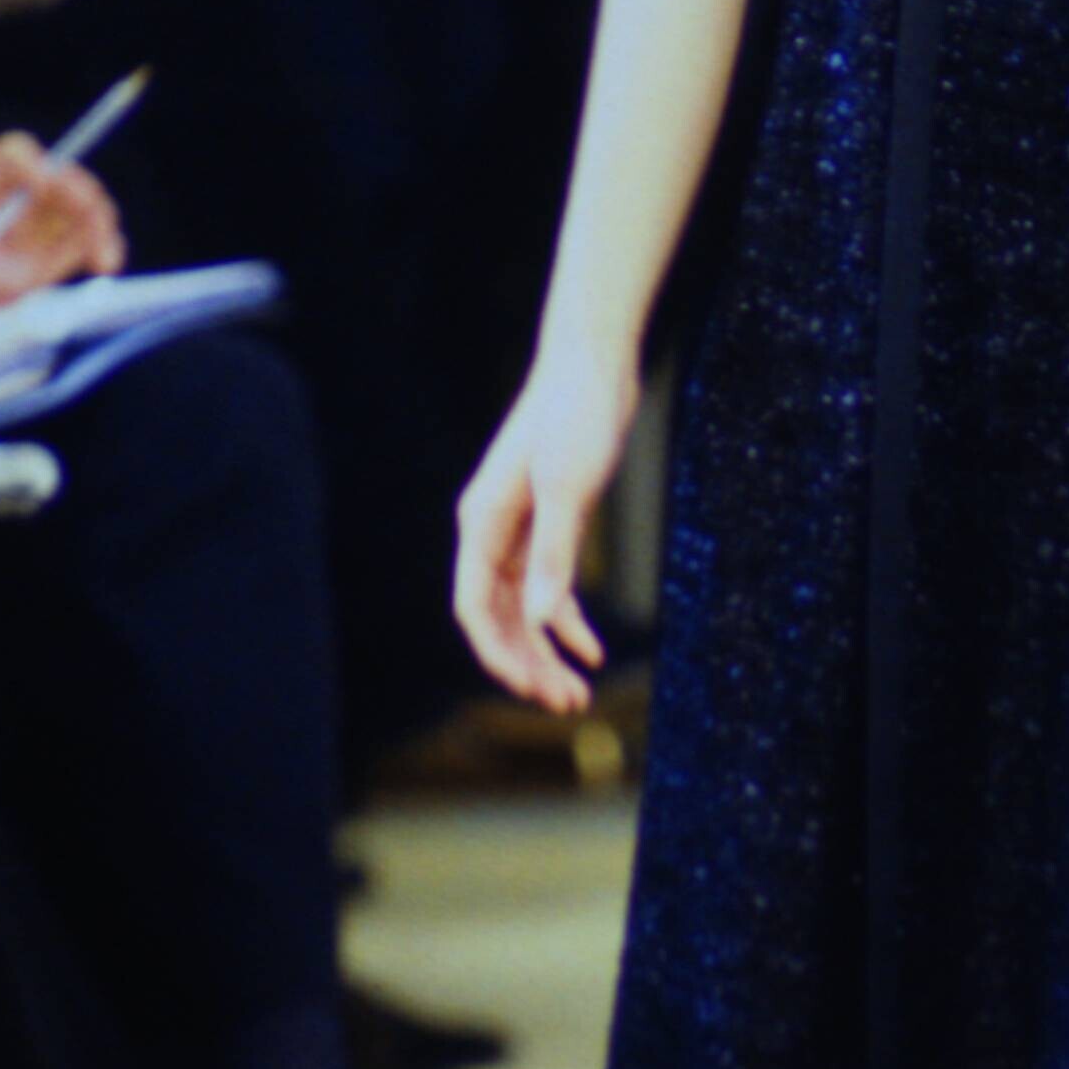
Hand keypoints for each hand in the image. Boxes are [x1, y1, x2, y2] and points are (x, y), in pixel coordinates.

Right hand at [453, 346, 634, 712]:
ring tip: (577, 693)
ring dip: (546, 651)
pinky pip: (548, 585)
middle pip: (498, 617)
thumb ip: (554, 552)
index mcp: (482, 524)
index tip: (530, 692)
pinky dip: (568, 619)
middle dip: (526, 664)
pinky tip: (592, 648)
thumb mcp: (567, 487)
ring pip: (523, 607)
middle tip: (565, 705)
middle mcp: (490, 531)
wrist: (594, 363)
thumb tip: (542, 618)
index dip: (497, 654)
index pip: (474, 608)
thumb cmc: (577, 415)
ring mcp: (518, 528)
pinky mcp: (547, 520)